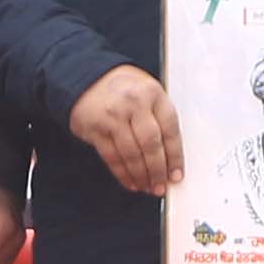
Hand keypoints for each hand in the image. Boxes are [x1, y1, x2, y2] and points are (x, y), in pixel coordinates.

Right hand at [69, 64, 181, 195]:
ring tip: (148, 187)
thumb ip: (160, 118)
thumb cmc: (122, 88)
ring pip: (131, 154)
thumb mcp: (147, 92)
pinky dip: (123, 174)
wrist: (86, 76)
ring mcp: (113, 116)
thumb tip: (171, 157)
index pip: (170, 129)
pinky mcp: (96, 128)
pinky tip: (131, 181)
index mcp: (152, 93)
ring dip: (141, 176)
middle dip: (158, 171)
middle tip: (161, 186)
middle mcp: (133, 103)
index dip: (175, 156)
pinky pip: (112, 157)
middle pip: (151, 145)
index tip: (176, 174)